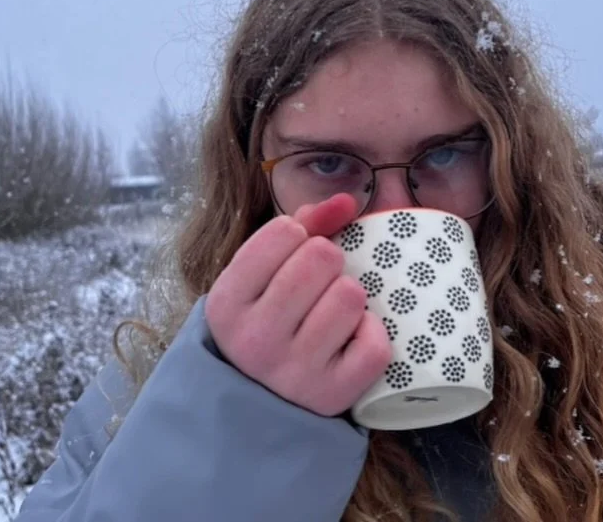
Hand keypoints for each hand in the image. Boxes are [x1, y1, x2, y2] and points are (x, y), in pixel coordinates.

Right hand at [204, 193, 391, 416]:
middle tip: (314, 285)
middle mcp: (255, 340)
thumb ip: (303, 225)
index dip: (298, 235)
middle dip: (326, 261)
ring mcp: (293, 373)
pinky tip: (349, 340)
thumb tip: (348, 200)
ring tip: (329, 313)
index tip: (289, 258)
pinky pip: (375, 345)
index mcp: (227, 302)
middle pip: (322, 257)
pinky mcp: (331, 397)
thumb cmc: (265, 318)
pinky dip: (369, 335)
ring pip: (351, 295)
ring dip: (347, 297)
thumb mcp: (262, 273)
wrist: (257, 403)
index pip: (284, 232)